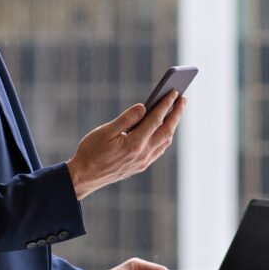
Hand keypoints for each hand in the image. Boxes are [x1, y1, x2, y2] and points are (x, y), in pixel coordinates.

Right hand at [65, 93, 185, 200]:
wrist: (85, 176)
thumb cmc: (91, 151)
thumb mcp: (105, 131)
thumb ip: (126, 118)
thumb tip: (143, 107)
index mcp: (134, 144)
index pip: (156, 120)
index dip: (166, 105)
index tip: (174, 92)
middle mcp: (143, 154)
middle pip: (167, 131)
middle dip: (176, 114)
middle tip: (182, 99)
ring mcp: (143, 162)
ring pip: (165, 141)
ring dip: (173, 125)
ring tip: (176, 111)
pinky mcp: (141, 166)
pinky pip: (159, 149)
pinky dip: (165, 136)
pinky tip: (164, 128)